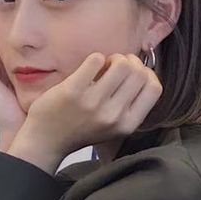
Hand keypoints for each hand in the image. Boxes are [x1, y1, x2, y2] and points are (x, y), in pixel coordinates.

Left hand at [23, 52, 162, 156]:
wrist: (46, 141)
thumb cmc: (81, 129)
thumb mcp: (113, 125)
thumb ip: (129, 104)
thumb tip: (141, 68)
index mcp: (127, 124)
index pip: (155, 88)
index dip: (147, 72)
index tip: (133, 73)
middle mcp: (114, 115)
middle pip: (139, 72)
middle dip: (129, 61)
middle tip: (114, 66)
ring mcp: (93, 103)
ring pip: (121, 64)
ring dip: (113, 58)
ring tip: (102, 66)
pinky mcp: (73, 91)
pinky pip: (96, 59)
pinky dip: (94, 58)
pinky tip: (88, 68)